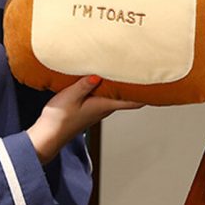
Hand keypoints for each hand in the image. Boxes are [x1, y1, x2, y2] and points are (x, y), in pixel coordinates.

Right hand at [26, 76, 141, 164]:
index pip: (134, 101)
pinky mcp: (88, 110)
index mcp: (104, 106)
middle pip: (127, 97)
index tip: (156, 80)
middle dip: (135, 84)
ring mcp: (97, 111)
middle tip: (141, 68)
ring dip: (119, 85)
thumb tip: (99, 75)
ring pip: (115, 96)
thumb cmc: (59, 120)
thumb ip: (85, 84)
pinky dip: (107, 88)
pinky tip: (101, 79)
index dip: (147, 93)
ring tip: (122, 69)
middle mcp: (104, 109)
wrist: (48, 136)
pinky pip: (104, 97)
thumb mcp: (70, 96)